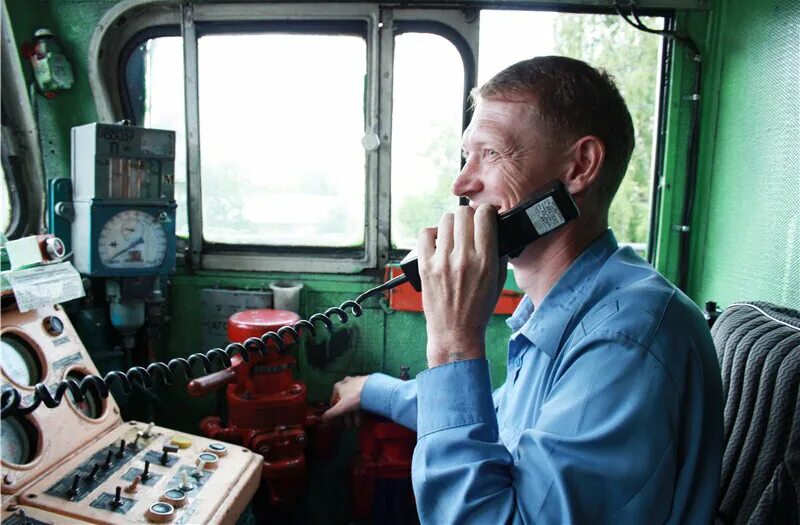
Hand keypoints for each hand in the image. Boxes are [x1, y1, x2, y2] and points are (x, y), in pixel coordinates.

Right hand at [321, 375, 368, 426]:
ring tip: (358, 423)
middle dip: (347, 414)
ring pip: (354, 399)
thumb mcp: (341, 408)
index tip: (338, 418)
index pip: (333, 400)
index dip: (335, 411)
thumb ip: (331, 414)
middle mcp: (347, 381)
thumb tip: (323, 419)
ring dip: (355, 412)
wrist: (373, 389)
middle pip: (345, 401)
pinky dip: (362, 405)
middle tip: (349, 424)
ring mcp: (357, 381)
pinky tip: (365, 413)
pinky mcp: (367, 383)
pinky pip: (362, 396)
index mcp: (339, 386)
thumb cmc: (355, 397)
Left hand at [418, 204, 504, 366]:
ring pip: (445, 220)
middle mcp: (463, 259)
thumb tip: (495, 228)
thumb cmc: (478, 308)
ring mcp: (442, 262)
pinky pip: (425, 234)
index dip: (487, 212)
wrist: (455, 333)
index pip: (484, 216)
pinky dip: (432, 234)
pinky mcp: (425, 266)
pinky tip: (438, 243)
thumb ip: (499, 253)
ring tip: (454, 236)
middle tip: (470, 225)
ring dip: (452, 224)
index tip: (486, 216)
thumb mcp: (498, 281)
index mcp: (485, 261)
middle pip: (463, 213)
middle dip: (469, 215)